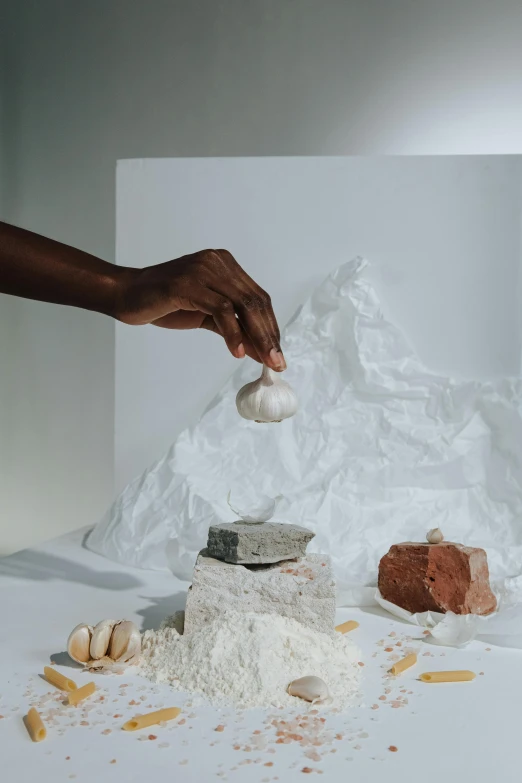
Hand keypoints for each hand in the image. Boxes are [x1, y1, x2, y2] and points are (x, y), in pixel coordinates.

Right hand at [116, 249, 285, 370]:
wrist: (126, 294)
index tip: (277, 353)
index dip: (271, 326)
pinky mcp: (188, 283)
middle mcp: (217, 262)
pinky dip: (233, 333)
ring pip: (243, 305)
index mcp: (224, 265)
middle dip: (269, 335)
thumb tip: (260, 351)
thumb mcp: (205, 316)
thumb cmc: (164, 303)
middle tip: (278, 362)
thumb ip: (232, 329)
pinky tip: (237, 352)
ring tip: (265, 361)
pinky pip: (221, 309)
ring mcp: (203, 270)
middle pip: (255, 301)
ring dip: (258, 337)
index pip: (257, 298)